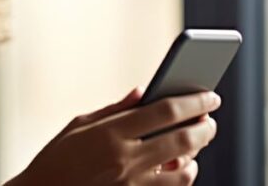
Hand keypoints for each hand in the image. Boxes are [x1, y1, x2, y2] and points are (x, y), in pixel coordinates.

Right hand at [8, 87, 219, 184]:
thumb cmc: (57, 157)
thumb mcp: (79, 125)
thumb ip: (115, 109)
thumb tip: (144, 92)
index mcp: (110, 132)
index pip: (164, 111)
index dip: (193, 102)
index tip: (209, 95)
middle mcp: (125, 158)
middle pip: (182, 139)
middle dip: (205, 127)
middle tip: (211, 119)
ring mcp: (131, 183)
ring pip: (185, 170)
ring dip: (197, 154)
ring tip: (197, 142)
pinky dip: (183, 175)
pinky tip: (182, 165)